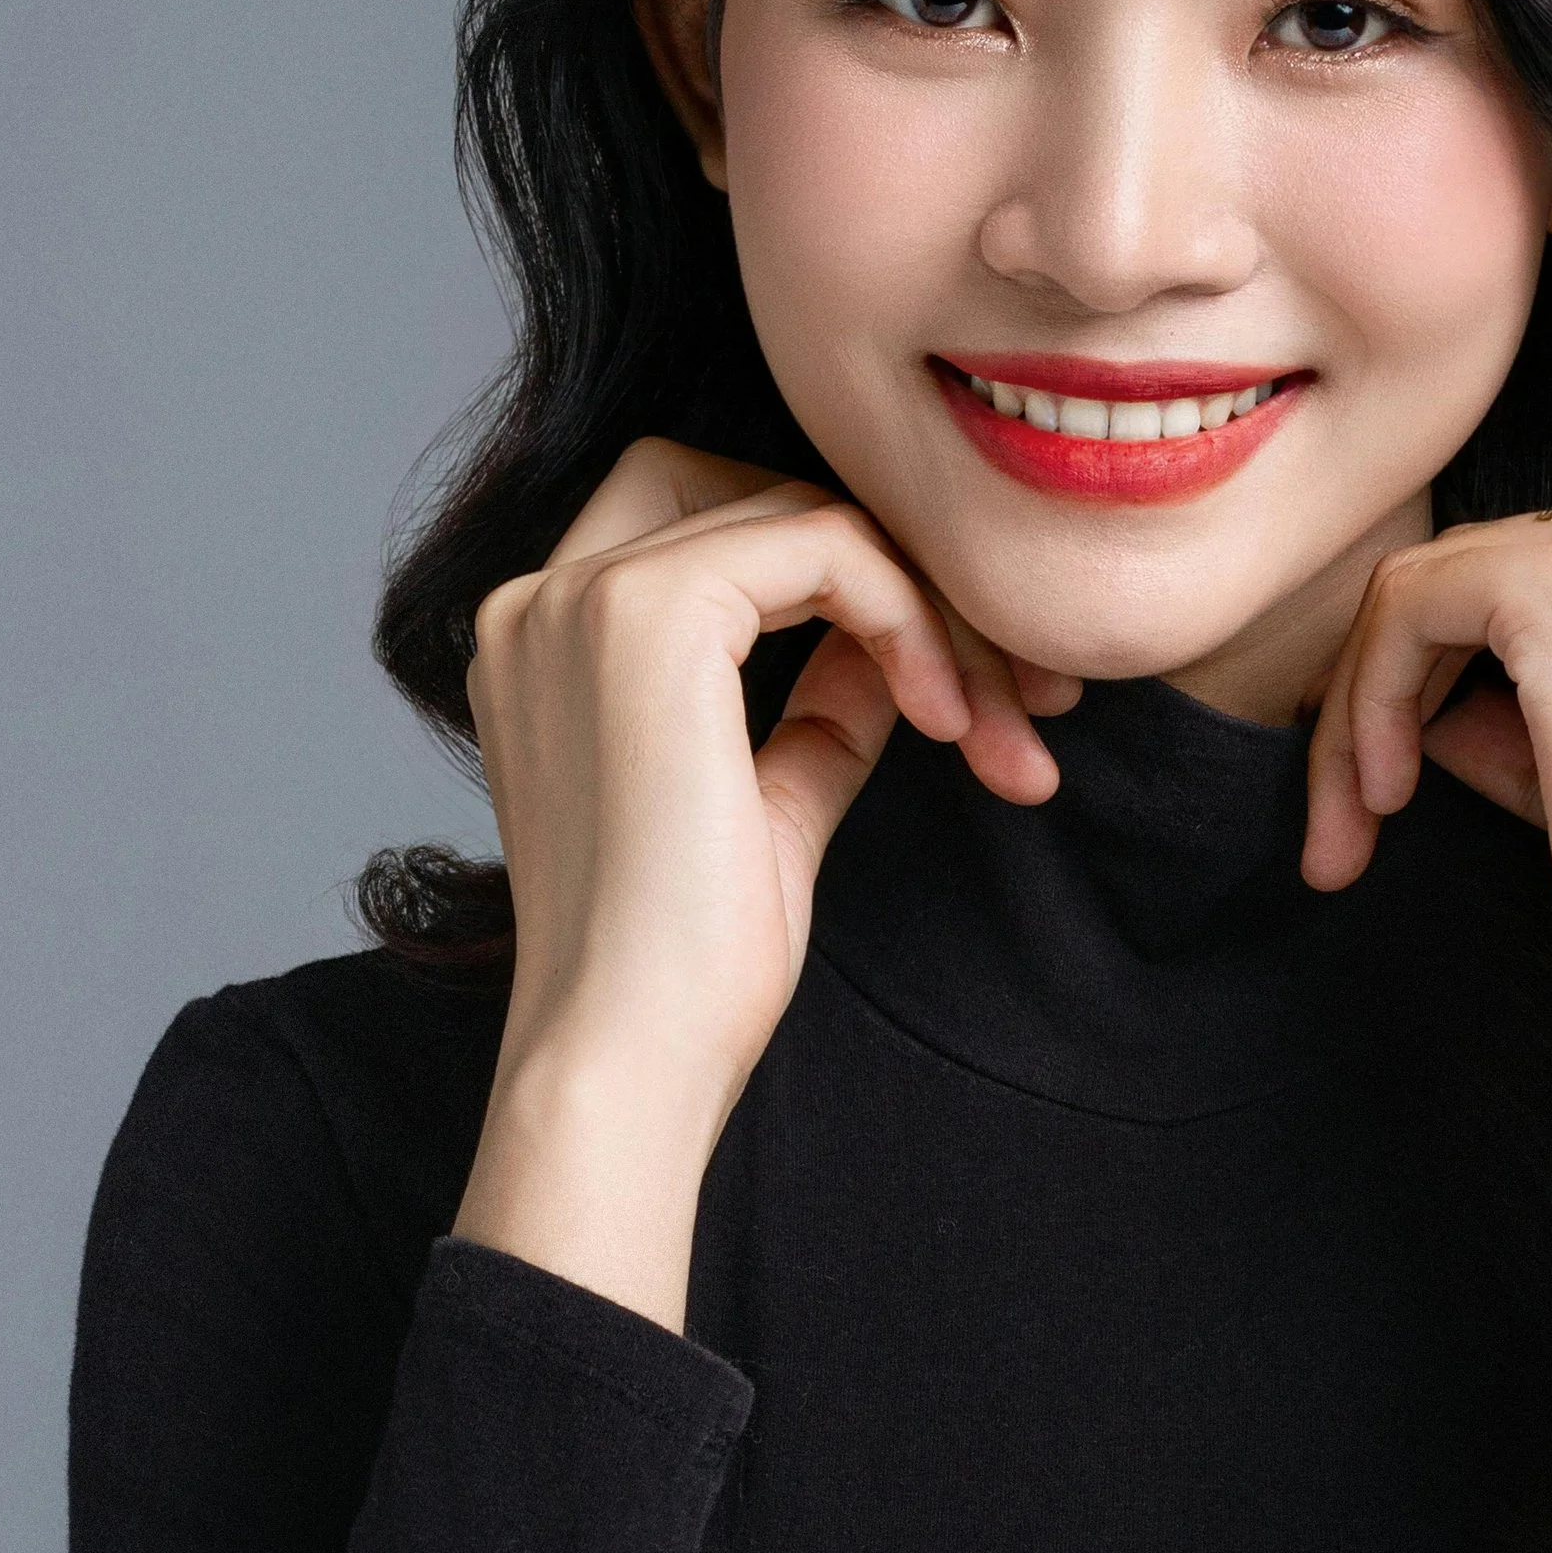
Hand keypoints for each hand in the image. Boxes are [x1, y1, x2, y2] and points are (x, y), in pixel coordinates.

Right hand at [454, 440, 1076, 1322]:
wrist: (630, 1059)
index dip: (844, 585)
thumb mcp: (771, 807)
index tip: (956, 701)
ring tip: (992, 726)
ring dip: (928, 608)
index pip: (708, 527)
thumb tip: (894, 642)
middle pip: (755, 493)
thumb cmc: (687, 972)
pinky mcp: (647, 611)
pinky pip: (827, 545)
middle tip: (1009, 692)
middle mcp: (542, 599)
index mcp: (549, 646)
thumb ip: (817, 710)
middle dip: (896, 575)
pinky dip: (910, 616)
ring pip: (805, 516)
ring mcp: (581, 596)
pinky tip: (945, 717)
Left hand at [1300, 486, 1551, 1262]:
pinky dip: (1368, 702)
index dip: (1458, 676)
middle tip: (1354, 818)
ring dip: (1366, 706)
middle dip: (1396, 692)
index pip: (1548, 572)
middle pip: (1484, 570)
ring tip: (1355, 825)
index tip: (1405, 786)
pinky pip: (1406, 608)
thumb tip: (1431, 703)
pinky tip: (1384, 799)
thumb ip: (1528, 710)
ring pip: (1429, 587)